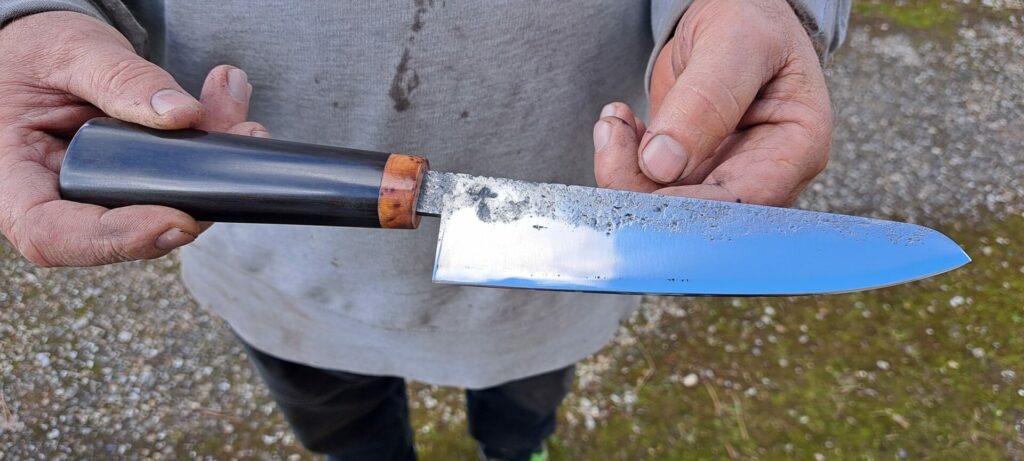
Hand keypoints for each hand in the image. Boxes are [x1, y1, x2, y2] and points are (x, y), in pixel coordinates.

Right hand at [0, 11, 265, 266]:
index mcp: (14, 181)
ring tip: (237, 115)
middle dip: (192, 195)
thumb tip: (181, 114)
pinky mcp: (134, 185)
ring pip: (165, 206)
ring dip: (211, 167)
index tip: (179, 220)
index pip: (55, 236)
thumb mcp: (70, 52)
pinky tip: (226, 105)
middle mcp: (56, 201)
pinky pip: (178, 181)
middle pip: (126, 230)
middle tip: (238, 137)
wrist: (44, 47)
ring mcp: (99, 198)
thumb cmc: (35, 51)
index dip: (120, 238)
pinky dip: (209, 145)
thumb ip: (120, 79)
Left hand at [593, 0, 830, 205]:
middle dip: (642, 187)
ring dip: (624, 171)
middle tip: (611, 137)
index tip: (641, 174)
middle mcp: (762, 174)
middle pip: (698, 215)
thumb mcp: (735, 45)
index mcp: (796, 149)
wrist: (733, 12)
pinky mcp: (690, 172)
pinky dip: (623, 161)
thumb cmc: (751, 20)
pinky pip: (650, 188)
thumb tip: (661, 165)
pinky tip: (620, 126)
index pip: (739, 204)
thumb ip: (704, 100)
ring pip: (666, 206)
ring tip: (613, 122)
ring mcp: (724, 176)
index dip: (685, 204)